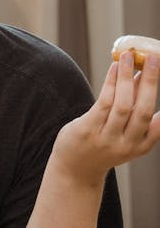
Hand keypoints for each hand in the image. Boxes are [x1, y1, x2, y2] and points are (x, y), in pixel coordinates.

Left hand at [54, 50, 159, 184]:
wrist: (75, 170)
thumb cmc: (102, 146)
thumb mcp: (124, 134)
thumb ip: (134, 109)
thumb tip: (142, 75)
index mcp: (140, 146)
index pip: (157, 127)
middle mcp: (126, 145)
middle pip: (143, 110)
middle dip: (150, 83)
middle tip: (154, 59)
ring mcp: (106, 139)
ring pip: (122, 105)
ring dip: (127, 77)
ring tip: (129, 56)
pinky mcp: (87, 130)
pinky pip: (103, 103)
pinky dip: (111, 83)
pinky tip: (114, 68)